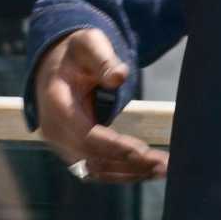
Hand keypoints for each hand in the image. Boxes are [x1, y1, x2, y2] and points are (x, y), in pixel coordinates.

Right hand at [35, 28, 169, 182]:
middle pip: (94, 159)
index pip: (86, 135)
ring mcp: (62, 146)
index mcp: (57, 106)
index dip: (115, 146)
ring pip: (97, 171)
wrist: (56, 68)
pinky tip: (147, 170)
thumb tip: (119, 77)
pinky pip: (98, 171)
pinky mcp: (72, 154)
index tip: (144, 151)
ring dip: (130, 173)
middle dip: (130, 163)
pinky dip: (122, 173)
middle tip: (165, 164)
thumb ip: (104, 60)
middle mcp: (55, 132)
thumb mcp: (89, 46)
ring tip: (162, 169)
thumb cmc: (76, 55)